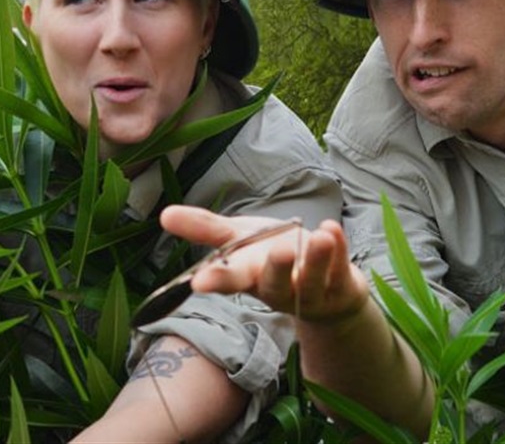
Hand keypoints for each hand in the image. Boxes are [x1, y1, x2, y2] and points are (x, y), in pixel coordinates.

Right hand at [159, 206, 369, 324]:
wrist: (325, 291)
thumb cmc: (272, 259)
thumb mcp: (239, 240)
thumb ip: (205, 229)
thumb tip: (164, 214)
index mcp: (250, 278)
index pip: (230, 281)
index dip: (216, 281)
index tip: (199, 282)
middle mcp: (279, 289)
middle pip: (274, 284)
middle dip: (276, 269)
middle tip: (278, 251)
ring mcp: (311, 291)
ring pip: (312, 279)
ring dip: (316, 258)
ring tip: (318, 236)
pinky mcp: (341, 286)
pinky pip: (341, 269)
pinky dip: (339, 249)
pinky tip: (332, 229)